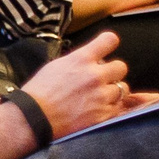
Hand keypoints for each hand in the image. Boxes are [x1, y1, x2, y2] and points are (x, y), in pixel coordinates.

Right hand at [20, 32, 152, 138]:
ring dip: (113, 91)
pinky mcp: (104, 114)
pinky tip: (97, 109)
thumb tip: (91, 60)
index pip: (109, 41)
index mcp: (81, 60)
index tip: (106, 47)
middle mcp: (95, 76)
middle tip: (103, 78)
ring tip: (99, 96)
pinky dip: (110, 107)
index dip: (108, 43)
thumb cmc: (40, 91)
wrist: (35, 117)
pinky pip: (118, 107)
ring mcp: (101, 96)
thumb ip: (77, 61)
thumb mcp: (56, 66)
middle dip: (113, 72)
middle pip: (121, 67)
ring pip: (123, 88)